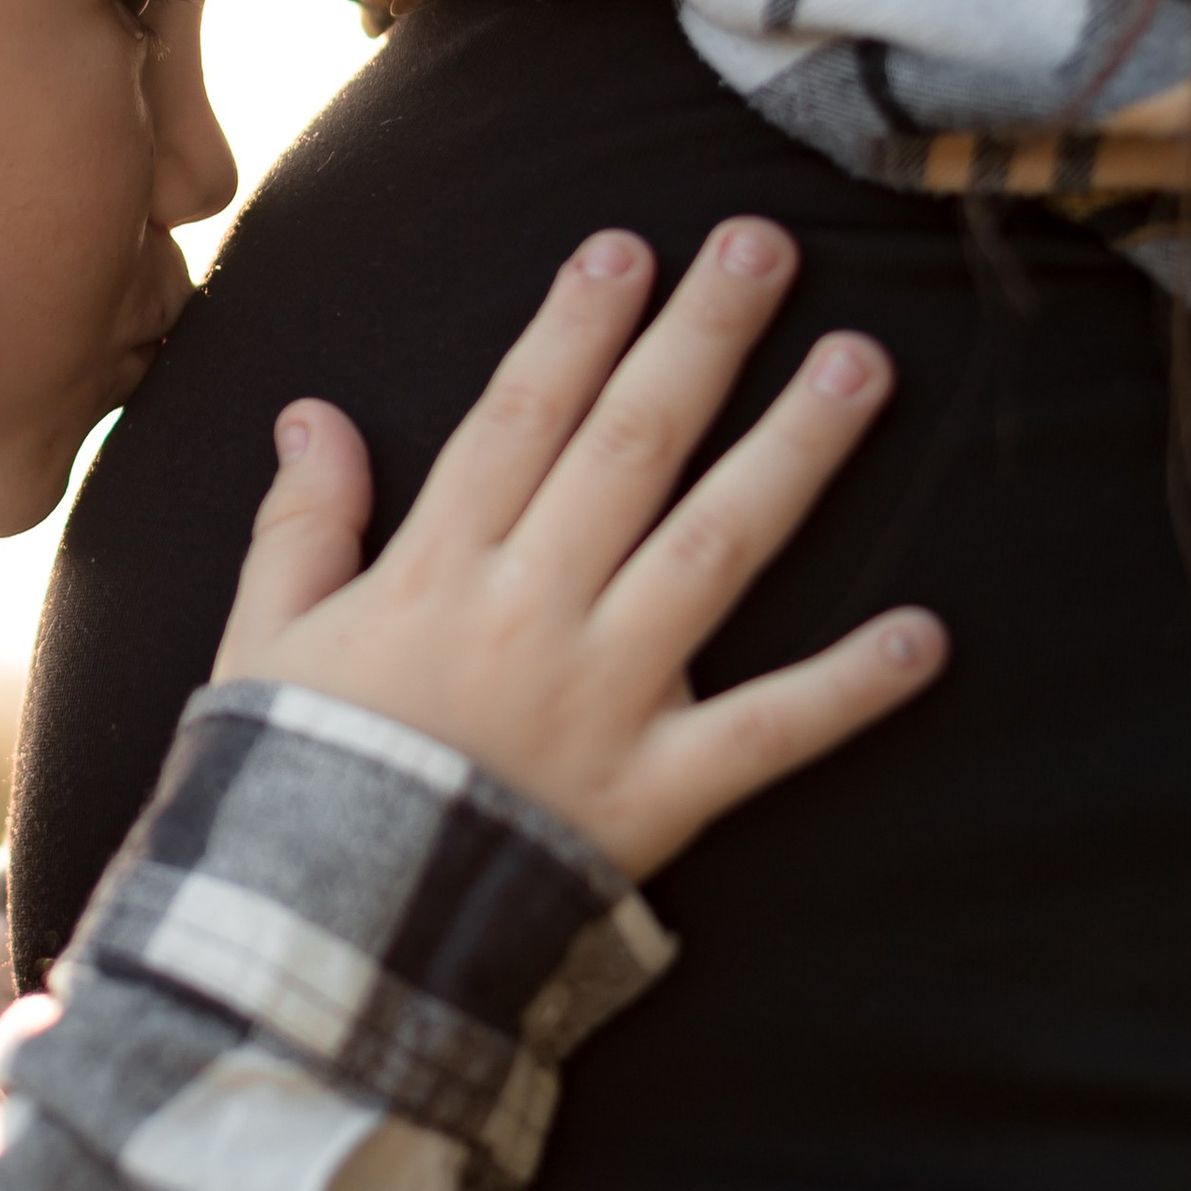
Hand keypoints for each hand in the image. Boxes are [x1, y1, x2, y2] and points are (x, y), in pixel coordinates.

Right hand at [211, 221, 943, 879]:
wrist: (314, 943)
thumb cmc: (290, 788)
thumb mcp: (263, 642)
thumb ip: (298, 524)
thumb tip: (314, 412)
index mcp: (436, 571)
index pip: (520, 417)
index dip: (575, 327)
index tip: (628, 249)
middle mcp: (531, 613)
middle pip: (632, 449)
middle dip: (701, 339)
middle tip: (767, 247)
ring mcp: (603, 700)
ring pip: (714, 551)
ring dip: (793, 452)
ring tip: (861, 362)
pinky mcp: (655, 795)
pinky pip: (767, 736)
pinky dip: (849, 691)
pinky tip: (927, 634)